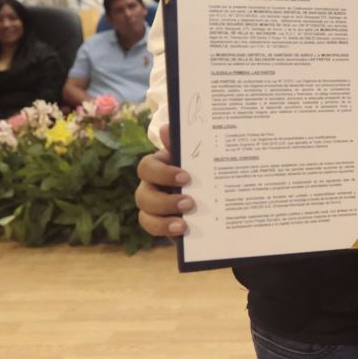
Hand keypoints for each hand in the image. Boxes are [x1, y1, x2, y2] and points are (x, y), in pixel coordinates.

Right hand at [136, 123, 193, 237]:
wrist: (215, 198)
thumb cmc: (202, 171)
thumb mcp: (198, 160)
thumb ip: (183, 146)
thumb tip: (166, 127)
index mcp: (159, 166)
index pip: (147, 166)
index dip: (163, 173)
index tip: (186, 177)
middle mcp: (151, 186)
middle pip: (142, 194)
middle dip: (165, 200)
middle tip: (190, 203)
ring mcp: (153, 207)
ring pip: (145, 214)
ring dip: (163, 220)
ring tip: (184, 223)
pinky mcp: (160, 224)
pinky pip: (153, 229)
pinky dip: (165, 230)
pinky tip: (182, 231)